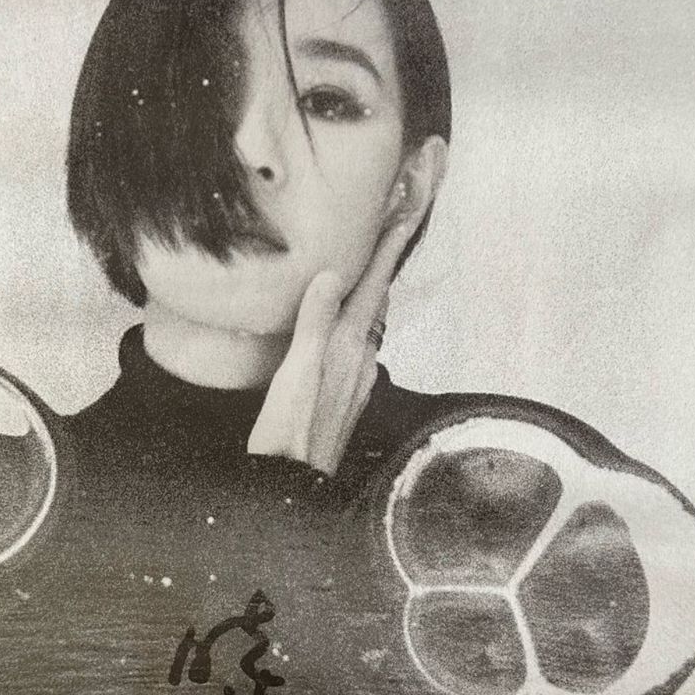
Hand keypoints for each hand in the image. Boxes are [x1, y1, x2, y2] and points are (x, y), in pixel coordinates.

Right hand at [247, 206, 425, 476]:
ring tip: (372, 260)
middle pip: (377, 299)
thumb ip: (314, 325)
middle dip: (386, 260)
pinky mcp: (348, 395)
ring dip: (373, 289)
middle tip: (395, 220)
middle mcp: (361, 360)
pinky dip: (359, 317)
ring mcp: (358, 379)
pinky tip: (347, 320)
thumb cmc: (288, 434)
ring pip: (371, 321)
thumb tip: (334, 275)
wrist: (292, 486)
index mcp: (348, 348)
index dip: (388, 246)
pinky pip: (361, 342)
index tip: (406, 208)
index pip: (372, 285)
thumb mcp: (295, 376)